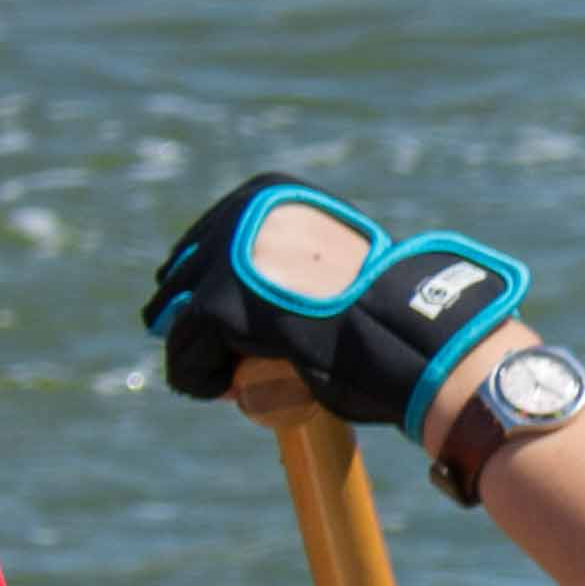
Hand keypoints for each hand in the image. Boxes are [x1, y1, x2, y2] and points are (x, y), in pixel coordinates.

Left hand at [143, 176, 533, 435]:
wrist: (408, 326)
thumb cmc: (387, 306)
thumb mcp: (329, 262)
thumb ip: (289, 260)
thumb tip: (254, 291)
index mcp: (269, 195)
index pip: (209, 243)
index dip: (211, 291)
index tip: (240, 329)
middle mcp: (237, 214)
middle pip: (179, 277)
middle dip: (196, 323)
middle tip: (231, 358)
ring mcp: (222, 258)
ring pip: (176, 320)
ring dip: (201, 353)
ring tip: (236, 376)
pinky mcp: (214, 305)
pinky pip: (185, 358)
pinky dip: (204, 380)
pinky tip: (235, 390)